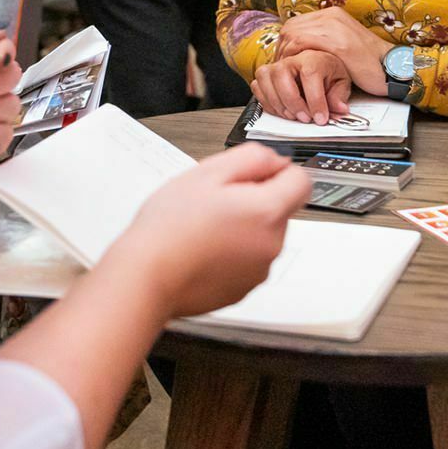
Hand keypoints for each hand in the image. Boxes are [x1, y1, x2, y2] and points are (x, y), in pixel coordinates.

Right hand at [111, 145, 309, 317]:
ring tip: (201, 227)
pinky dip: (230, 253)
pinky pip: (245, 261)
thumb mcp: (207, 172)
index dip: (277, 171)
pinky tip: (200, 250)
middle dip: (253, 200)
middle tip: (212, 201)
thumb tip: (276, 161)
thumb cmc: (170, 226)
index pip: (301, 182)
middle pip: (279, 210)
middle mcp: (272, 245)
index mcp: (268, 212)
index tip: (251, 174)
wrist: (146, 277)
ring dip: (241, 227)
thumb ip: (252, 158)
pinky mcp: (242, 290)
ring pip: (261, 236)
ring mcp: (258, 271)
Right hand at [252, 50, 351, 124]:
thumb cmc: (328, 71)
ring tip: (294, 116)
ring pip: (265, 80)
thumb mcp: (340, 83)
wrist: (317, 64)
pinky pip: (257, 88)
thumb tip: (339, 109)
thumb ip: (339, 97)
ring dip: (278, 104)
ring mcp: (275, 67)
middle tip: (305, 118)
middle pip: (281, 74)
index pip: (310, 74)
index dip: (315, 100)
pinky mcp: (265, 76)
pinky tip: (282, 111)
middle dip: (292, 102)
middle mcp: (291, 59)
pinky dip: (268, 104)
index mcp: (312, 57)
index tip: (321, 117)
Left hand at [274, 6, 389, 92]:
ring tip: (290, 73)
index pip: (296, 24)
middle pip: (290, 28)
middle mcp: (331, 15)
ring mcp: (334, 26)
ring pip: (292, 35)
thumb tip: (300, 54)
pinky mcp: (337, 41)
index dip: (286, 45)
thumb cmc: (369, 64)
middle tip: (284, 70)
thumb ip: (323, 44)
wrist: (393, 69)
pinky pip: (302, 43)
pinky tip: (299, 72)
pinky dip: (295, 58)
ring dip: (287, 55)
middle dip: (283, 50)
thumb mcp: (342, 48)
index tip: (285, 61)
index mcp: (332, 15)